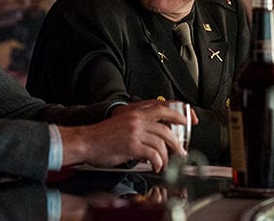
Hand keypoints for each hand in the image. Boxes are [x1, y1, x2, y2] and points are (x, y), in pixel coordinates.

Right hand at [59, 102, 187, 172]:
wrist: (86, 142)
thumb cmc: (102, 136)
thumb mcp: (122, 123)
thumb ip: (139, 125)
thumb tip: (155, 135)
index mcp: (135, 111)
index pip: (162, 108)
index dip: (178, 114)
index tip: (188, 120)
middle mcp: (137, 119)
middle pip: (167, 128)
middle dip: (177, 142)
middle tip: (181, 151)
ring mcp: (135, 132)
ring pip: (162, 142)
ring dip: (167, 156)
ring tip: (166, 164)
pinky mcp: (133, 145)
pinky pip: (154, 154)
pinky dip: (158, 163)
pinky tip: (156, 166)